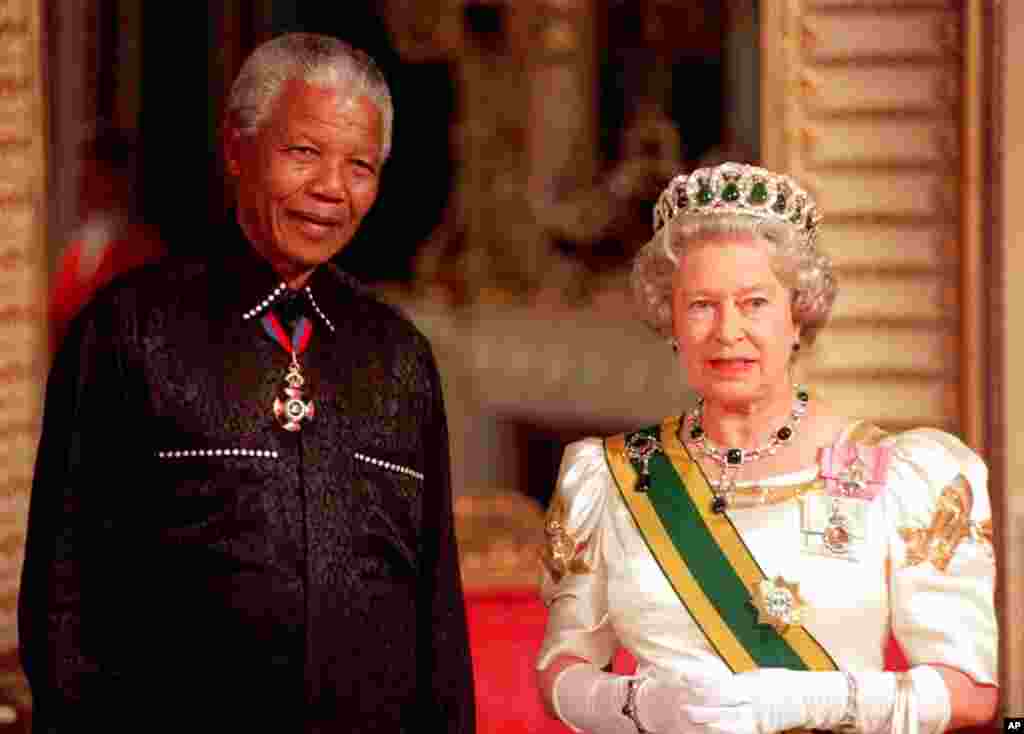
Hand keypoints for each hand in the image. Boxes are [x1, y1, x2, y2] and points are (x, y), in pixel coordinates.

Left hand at [677, 668, 849, 733]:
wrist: (807, 698)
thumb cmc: (780, 683)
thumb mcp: (758, 676)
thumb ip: (739, 681)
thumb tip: (716, 680)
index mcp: (752, 684)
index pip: (723, 683)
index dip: (703, 682)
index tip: (686, 679)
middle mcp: (754, 701)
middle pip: (725, 705)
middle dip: (704, 708)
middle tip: (684, 709)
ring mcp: (759, 718)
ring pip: (732, 723)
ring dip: (712, 722)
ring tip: (694, 721)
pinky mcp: (763, 729)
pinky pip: (743, 732)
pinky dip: (728, 732)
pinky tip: (715, 731)